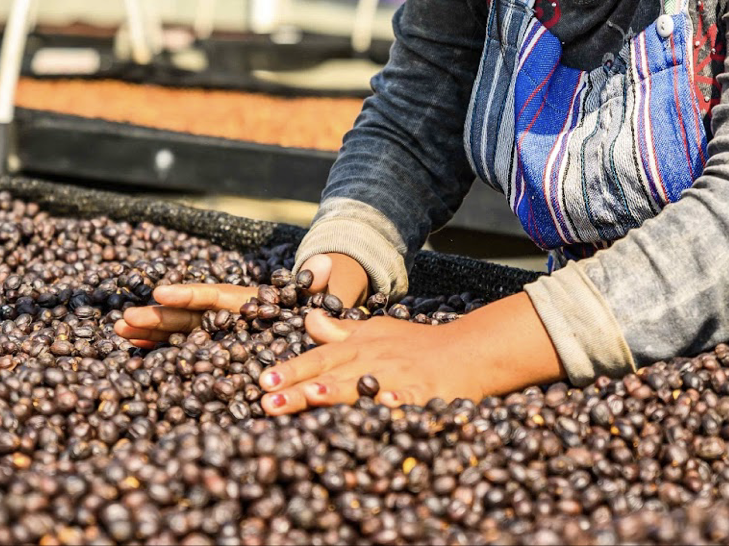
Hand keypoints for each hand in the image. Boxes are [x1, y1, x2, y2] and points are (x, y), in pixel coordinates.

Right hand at [114, 253, 369, 348]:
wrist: (330, 317)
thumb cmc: (326, 299)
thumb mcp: (327, 289)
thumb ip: (321, 282)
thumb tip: (321, 265)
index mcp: (252, 301)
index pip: (216, 297)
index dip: (189, 296)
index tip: (160, 293)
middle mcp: (233, 317)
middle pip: (190, 316)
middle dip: (157, 318)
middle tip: (123, 321)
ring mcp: (226, 336)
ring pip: (183, 334)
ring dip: (152, 333)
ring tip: (119, 332)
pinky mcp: (226, 356)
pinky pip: (191, 355)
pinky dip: (164, 352)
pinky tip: (137, 352)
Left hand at [257, 292, 565, 413]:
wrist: (466, 349)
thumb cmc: (416, 345)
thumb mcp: (375, 332)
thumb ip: (339, 331)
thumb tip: (308, 320)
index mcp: (360, 347)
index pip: (319, 358)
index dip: (291, 368)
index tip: (262, 380)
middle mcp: (374, 360)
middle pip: (332, 374)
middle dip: (299, 387)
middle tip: (267, 400)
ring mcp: (398, 376)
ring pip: (363, 385)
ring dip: (337, 391)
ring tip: (310, 397)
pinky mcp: (424, 392)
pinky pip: (406, 399)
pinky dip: (395, 403)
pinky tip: (382, 409)